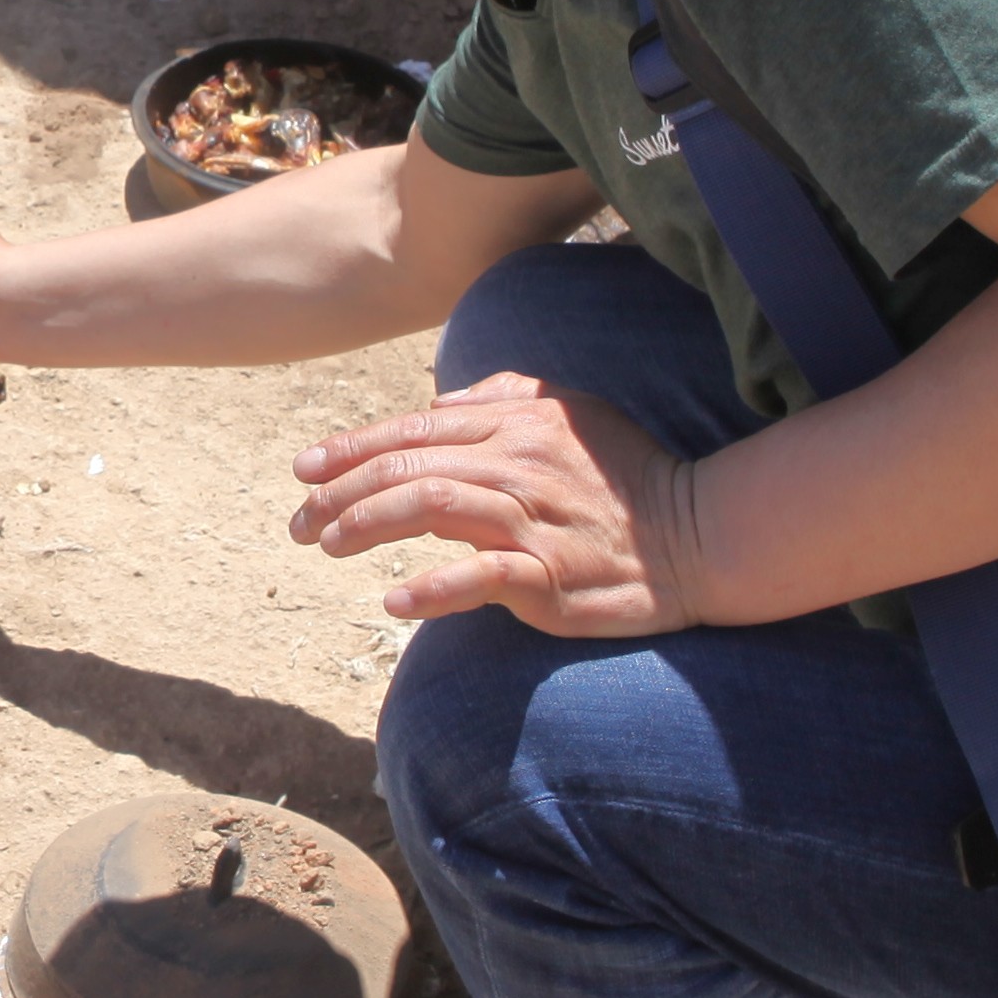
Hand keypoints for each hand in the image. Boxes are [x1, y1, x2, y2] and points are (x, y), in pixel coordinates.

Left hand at [286, 371, 698, 633]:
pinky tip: (394, 599)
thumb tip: (436, 403)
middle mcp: (517, 464)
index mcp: (515, 424)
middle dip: (340, 494)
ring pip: (433, 509)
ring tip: (326, 546)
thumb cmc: (627, 475)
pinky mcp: (551, 576)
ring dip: (369, 526)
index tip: (302, 471)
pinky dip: (434, 588)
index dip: (350, 449)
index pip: (413, 431)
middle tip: (297, 522)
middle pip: (409, 469)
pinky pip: (482, 577)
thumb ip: (501, 397)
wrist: (699, 534)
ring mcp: (533, 521)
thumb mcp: (568, 413)